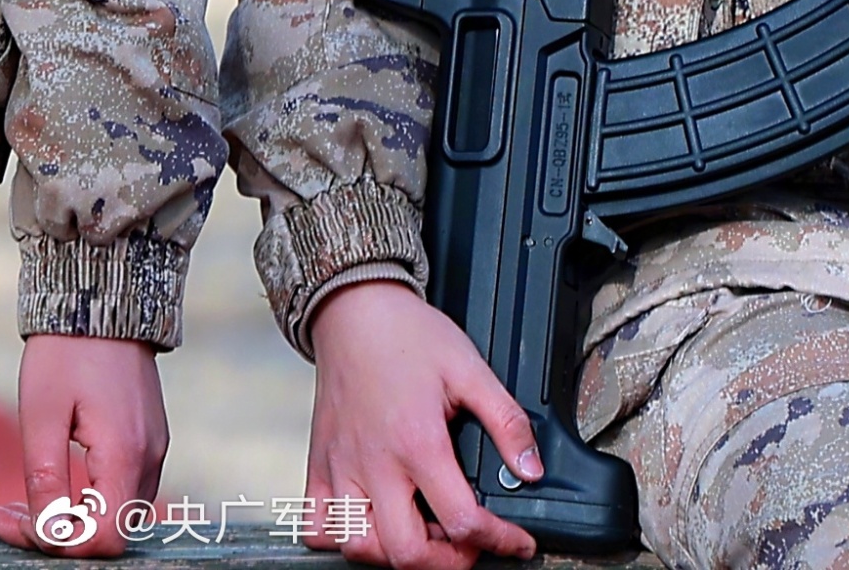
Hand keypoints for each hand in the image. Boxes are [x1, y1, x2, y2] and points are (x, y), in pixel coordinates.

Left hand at [0, 332, 167, 554]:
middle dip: (54, 533)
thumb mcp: (41, 413)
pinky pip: (122, 490)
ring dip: (69, 519)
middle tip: (4, 513)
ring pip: (115, 514)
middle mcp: (148, 458)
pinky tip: (53, 482)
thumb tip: (47, 533)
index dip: (54, 542)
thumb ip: (45, 479)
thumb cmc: (66, 350)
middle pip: (108, 533)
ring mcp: (153, 448)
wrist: (100, 295)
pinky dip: (87, 499)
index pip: (100, 538)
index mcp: (125, 455)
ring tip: (21, 501)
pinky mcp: (148, 438)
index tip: (8, 520)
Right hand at [304, 281, 540, 567]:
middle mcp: (374, 462)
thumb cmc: (407, 334)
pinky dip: (341, 538)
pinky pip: (317, 526)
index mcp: (416, 441)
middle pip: (406, 552)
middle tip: (467, 544)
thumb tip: (531, 469)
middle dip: (447, 562)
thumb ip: (506, 421)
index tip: (516, 541)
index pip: (461, 521)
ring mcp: (340, 466)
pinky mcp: (318, 464)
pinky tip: (369, 522)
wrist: (353, 305)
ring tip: (420, 531)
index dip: (499, 541)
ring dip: (393, 555)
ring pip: (358, 547)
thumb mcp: (469, 367)